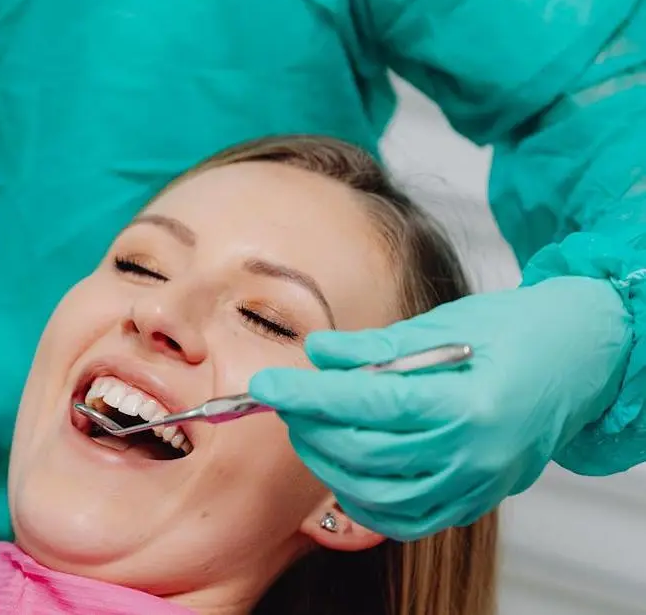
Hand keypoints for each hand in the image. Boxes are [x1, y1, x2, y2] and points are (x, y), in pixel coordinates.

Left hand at [249, 276, 630, 539]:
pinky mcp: (473, 503)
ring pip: (377, 495)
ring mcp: (475, 486)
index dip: (309, 396)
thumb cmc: (516, 332)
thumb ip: (375, 348)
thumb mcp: (444, 325)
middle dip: (311, 427)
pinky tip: (344, 469)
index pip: (367, 406)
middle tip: (286, 401)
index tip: (266, 385)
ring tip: (310, 429)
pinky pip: (405, 520)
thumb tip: (316, 354)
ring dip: (328, 464)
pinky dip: (363, 501)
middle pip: (364, 453)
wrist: (578, 359)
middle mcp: (473, 454)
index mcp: (468, 403)